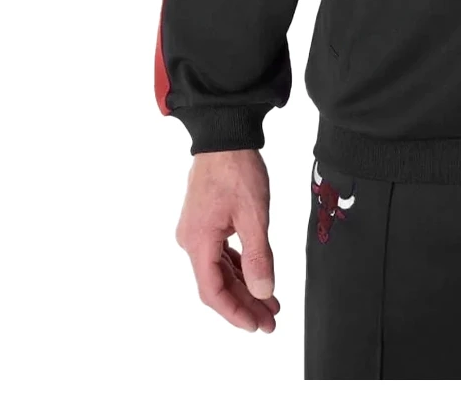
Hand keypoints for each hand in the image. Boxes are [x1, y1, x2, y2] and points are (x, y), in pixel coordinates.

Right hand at [175, 149, 279, 332]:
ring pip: (219, 270)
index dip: (234, 313)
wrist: (225, 135)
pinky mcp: (205, 221)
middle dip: (244, 304)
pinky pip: (221, 253)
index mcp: (198, 242)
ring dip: (244, 286)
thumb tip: (263, 292)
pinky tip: (256, 276)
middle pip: (217, 283)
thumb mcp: (254, 214)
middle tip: (269, 321)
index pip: (213, 292)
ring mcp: (197, 231)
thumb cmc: (237, 169)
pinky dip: (239, 267)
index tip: (256, 326)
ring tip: (269, 303)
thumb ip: (258, 256)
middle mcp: (191, 240)